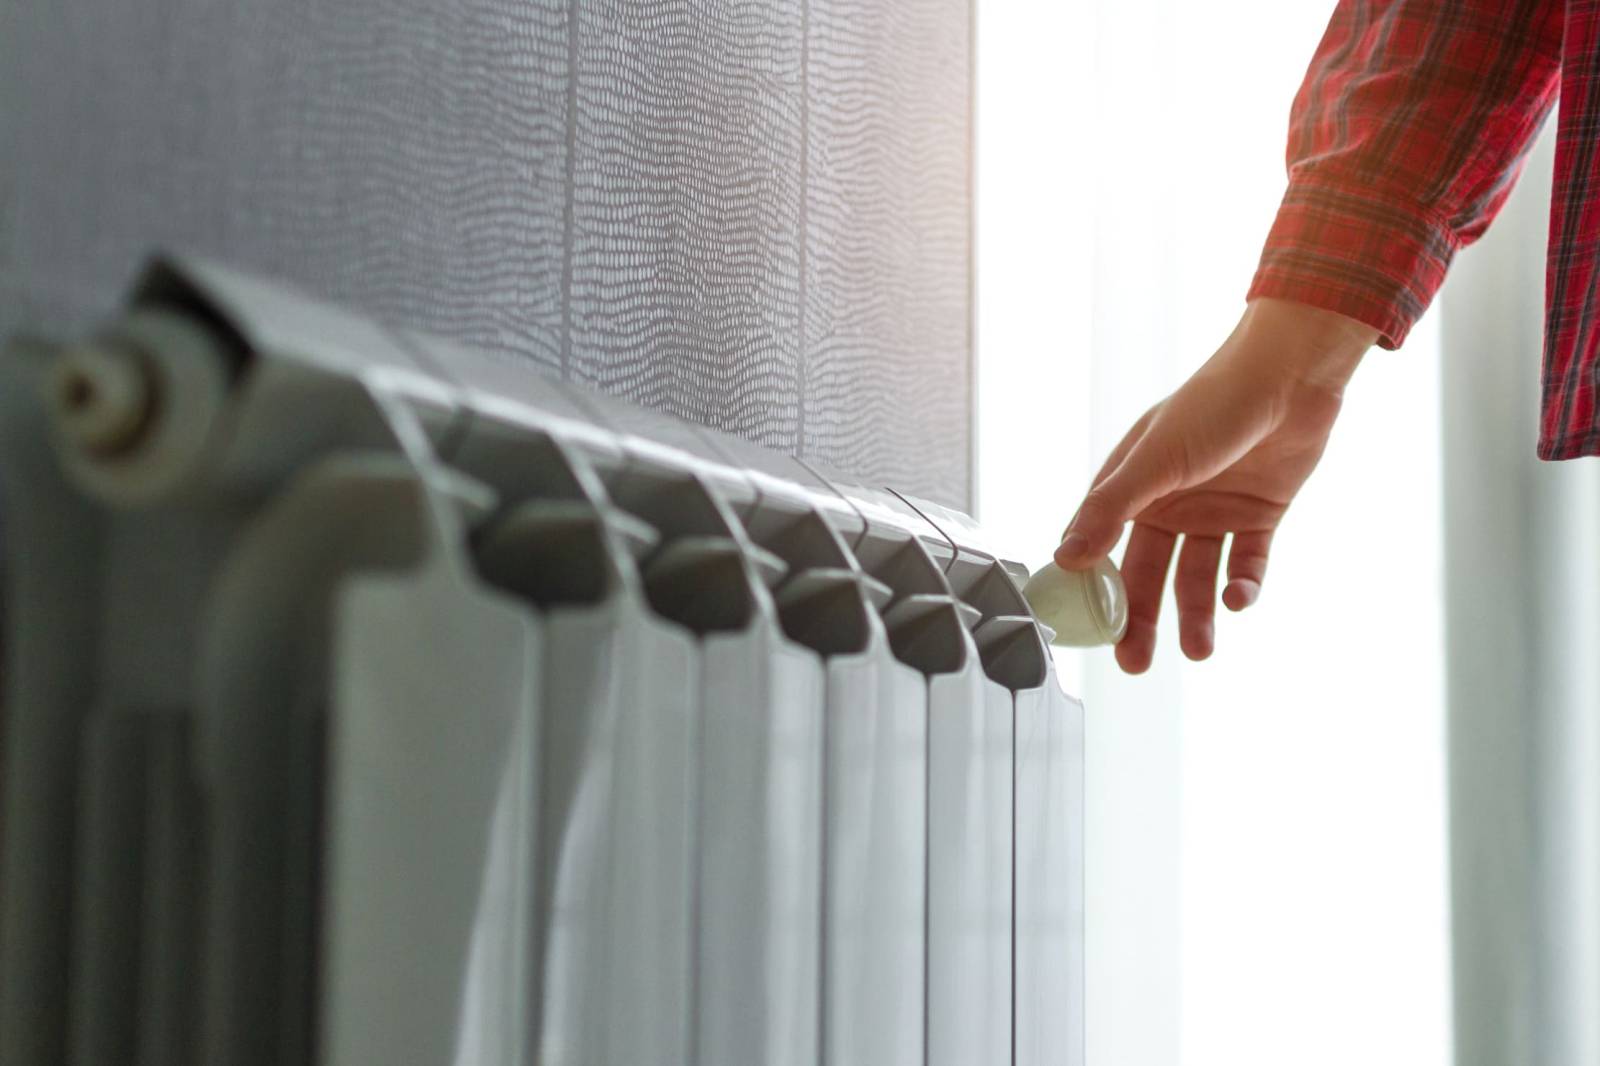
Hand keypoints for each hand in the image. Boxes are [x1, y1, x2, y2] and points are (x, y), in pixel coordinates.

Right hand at [1055, 299, 1378, 672]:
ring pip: (1195, 577)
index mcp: (1132, 485)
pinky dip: (1243, 585)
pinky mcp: (1258, 515)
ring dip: (1196, 614)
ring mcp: (1213, 510)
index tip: (1087, 632)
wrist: (1291, 375)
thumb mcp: (1153, 459)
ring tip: (1198, 651)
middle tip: (1134, 663)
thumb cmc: (1214, 403)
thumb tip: (1066, 557)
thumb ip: (1110, 510)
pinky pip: (1246, 563)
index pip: (1099, 547)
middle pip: (1146, 573)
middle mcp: (1168, 502)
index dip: (1091, 589)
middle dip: (1141, 619)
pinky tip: (1239, 599)